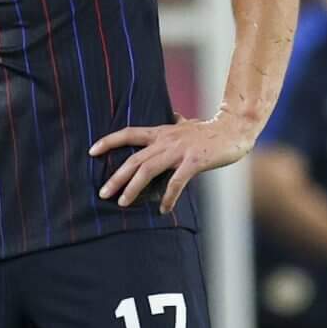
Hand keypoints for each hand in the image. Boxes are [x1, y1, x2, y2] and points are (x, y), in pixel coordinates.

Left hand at [90, 112, 256, 213]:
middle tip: (102, 193)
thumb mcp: (188, 124)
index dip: (109, 141)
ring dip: (133, 188)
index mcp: (161, 132)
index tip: (91, 151)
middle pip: (133, 159)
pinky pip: (176, 182)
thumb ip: (178, 123)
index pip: (128, 133)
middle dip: (116, 177)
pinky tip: (163, 210)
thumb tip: (175, 117)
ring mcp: (179, 151)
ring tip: (123, 203)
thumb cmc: (211, 130)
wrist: (234, 129)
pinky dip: (168, 197)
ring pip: (148, 170)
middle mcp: (166, 141)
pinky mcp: (194, 162)